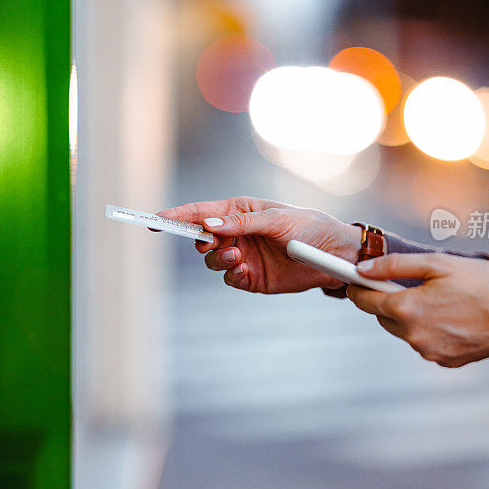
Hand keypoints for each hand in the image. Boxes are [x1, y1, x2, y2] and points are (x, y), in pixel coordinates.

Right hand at [157, 196, 360, 293]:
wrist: (333, 256)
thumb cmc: (308, 227)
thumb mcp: (276, 219)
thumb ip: (242, 222)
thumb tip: (208, 222)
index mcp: (240, 211)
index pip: (201, 212)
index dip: (177, 216)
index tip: (155, 219)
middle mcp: (236, 233)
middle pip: (201, 238)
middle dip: (200, 242)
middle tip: (210, 244)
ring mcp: (242, 256)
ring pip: (212, 261)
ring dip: (219, 259)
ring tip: (237, 257)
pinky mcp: (251, 277)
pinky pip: (229, 278)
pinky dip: (231, 274)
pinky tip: (244, 269)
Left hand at [347, 253, 488, 367]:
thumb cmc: (483, 283)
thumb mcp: (437, 263)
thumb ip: (395, 266)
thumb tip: (363, 270)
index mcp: (408, 309)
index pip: (366, 302)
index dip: (358, 289)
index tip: (354, 282)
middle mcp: (414, 336)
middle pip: (384, 317)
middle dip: (389, 301)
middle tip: (409, 285)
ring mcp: (429, 352)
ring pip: (405, 331)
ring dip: (411, 316)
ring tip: (439, 299)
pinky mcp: (445, 361)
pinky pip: (425, 343)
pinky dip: (430, 330)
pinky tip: (451, 316)